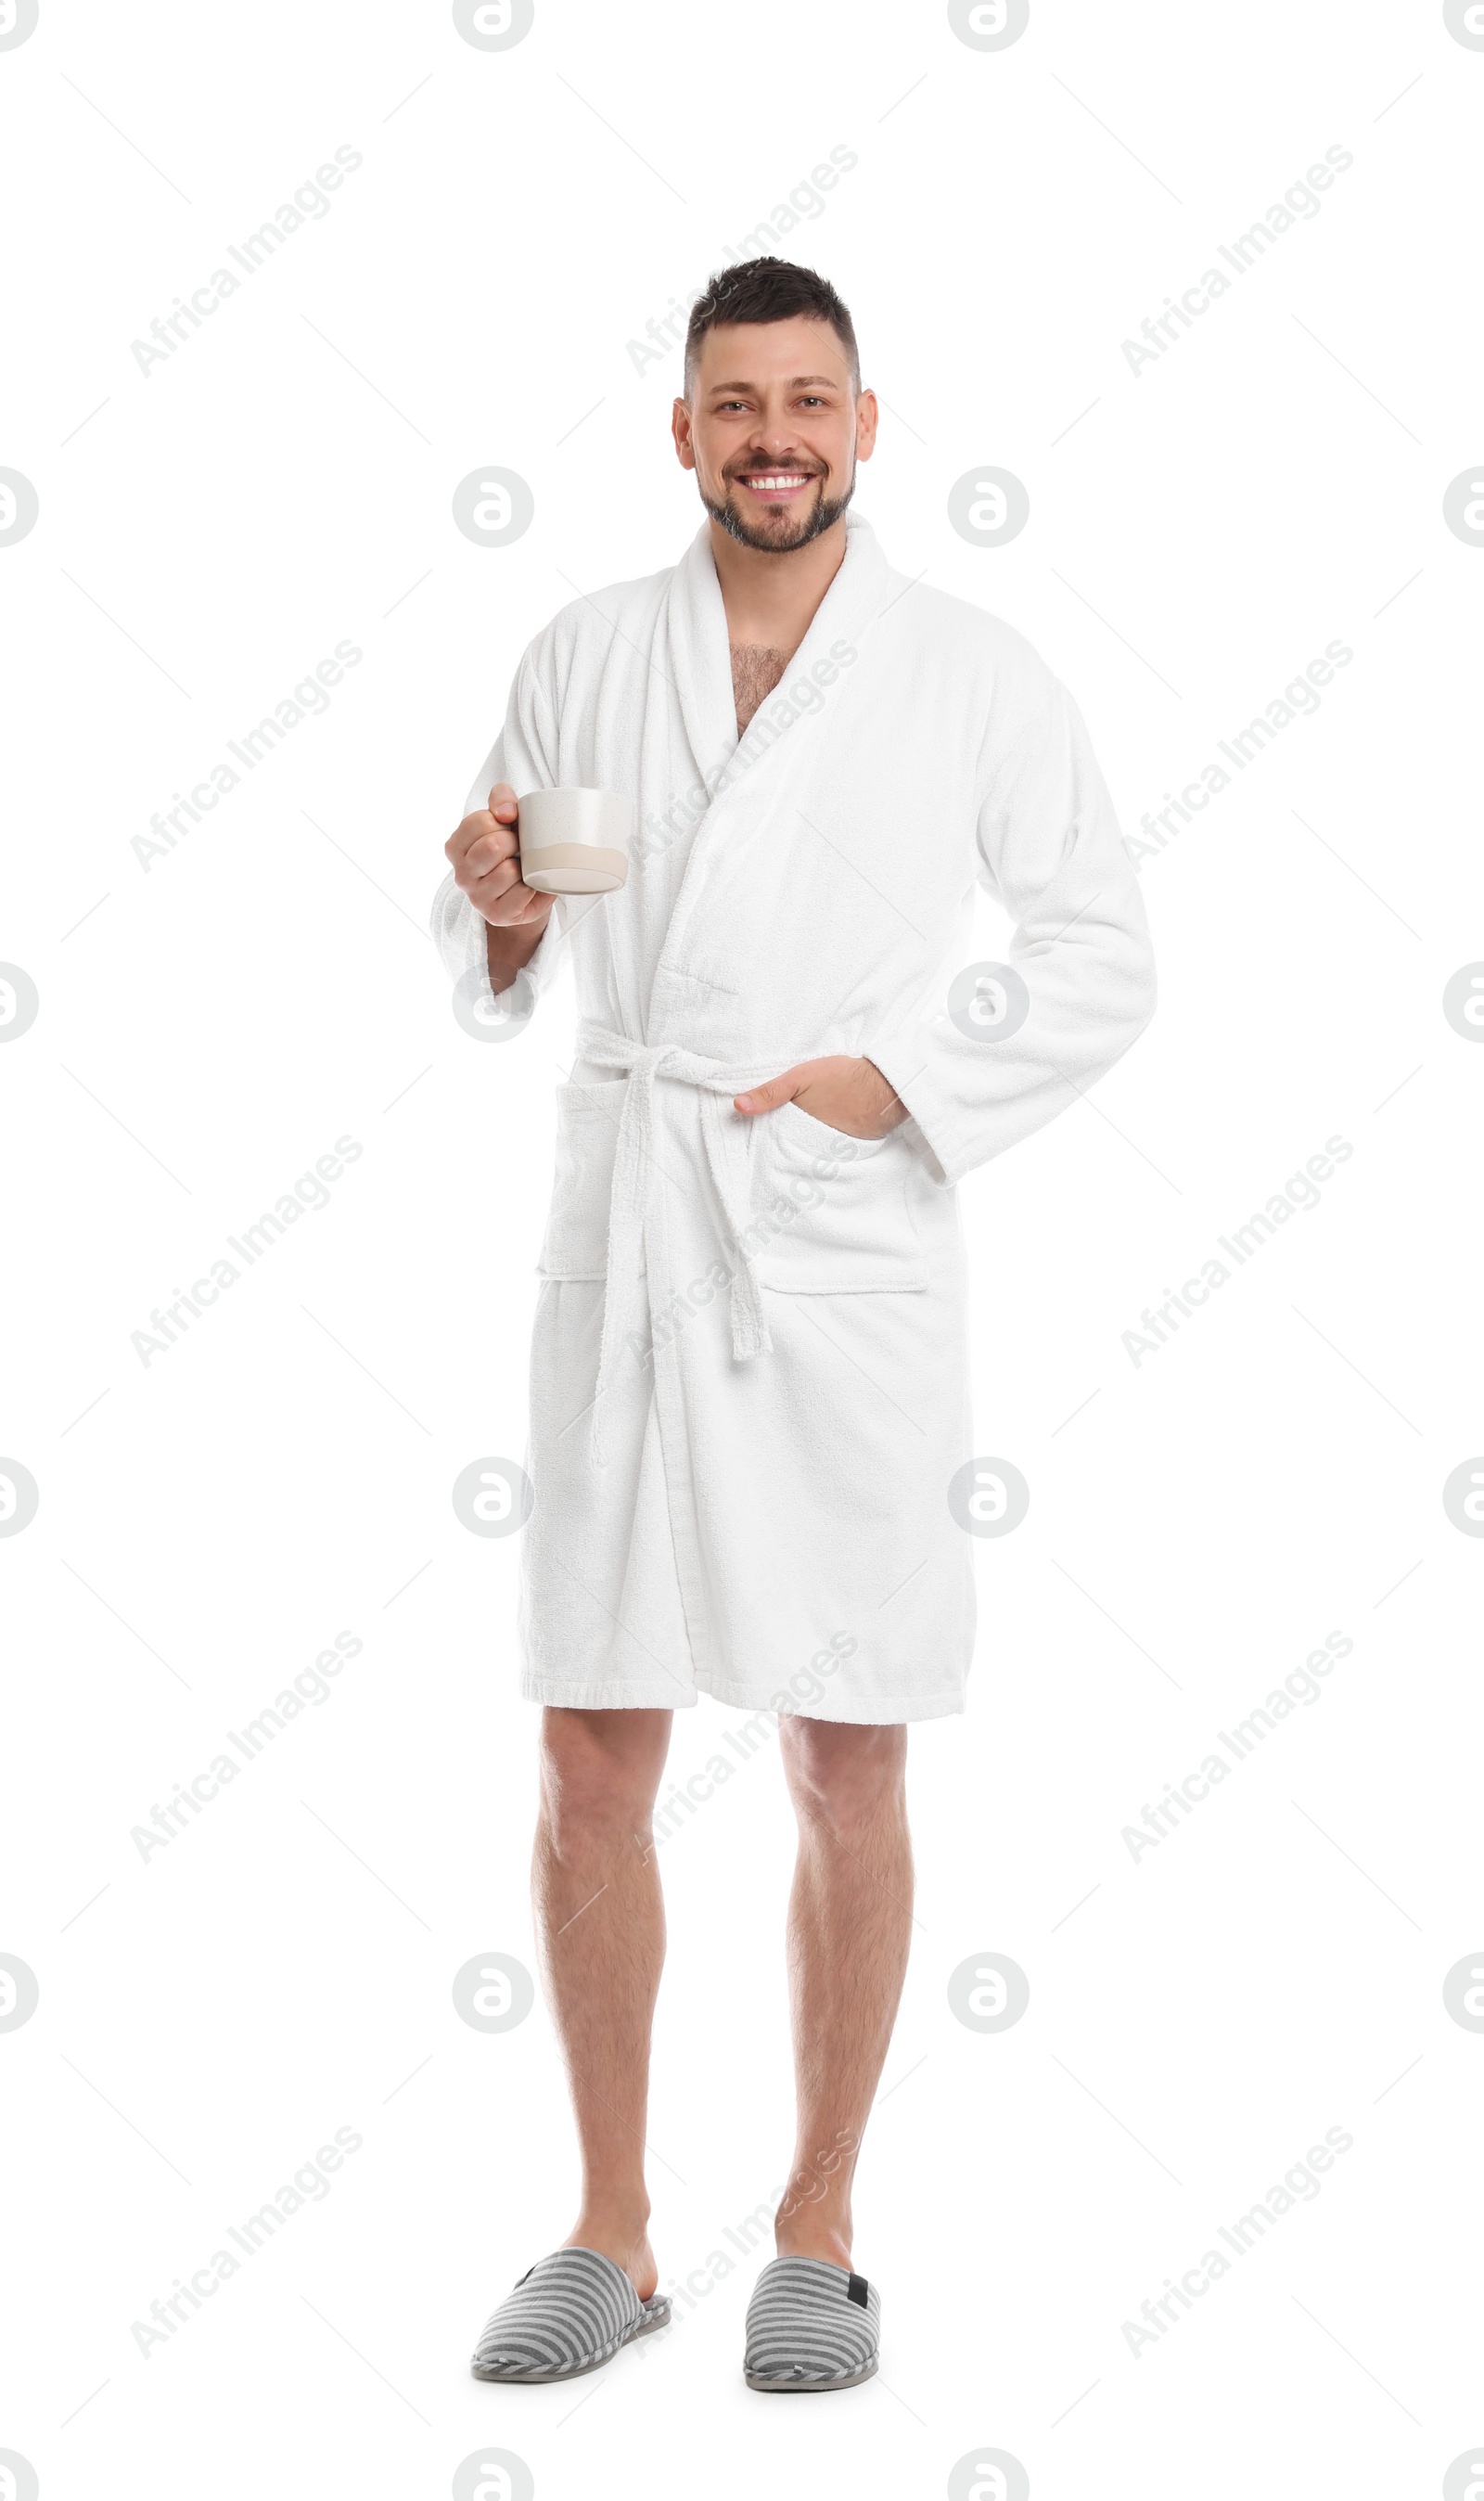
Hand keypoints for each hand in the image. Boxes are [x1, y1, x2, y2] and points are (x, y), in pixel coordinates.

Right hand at [445, 782, 553, 932]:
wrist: (526, 888)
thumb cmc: (513, 849)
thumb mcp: (505, 817)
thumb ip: (501, 798)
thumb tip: (506, 812)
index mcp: (455, 847)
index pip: (480, 821)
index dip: (502, 821)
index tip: (508, 829)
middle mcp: (460, 874)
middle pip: (493, 845)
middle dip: (514, 842)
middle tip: (519, 848)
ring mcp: (476, 897)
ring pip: (507, 871)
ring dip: (524, 866)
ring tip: (523, 868)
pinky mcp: (496, 915)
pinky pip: (522, 893)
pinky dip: (532, 887)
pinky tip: (528, 885)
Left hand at [733, 1055, 906, 1139]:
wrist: (885, 1086)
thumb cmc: (841, 1078)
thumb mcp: (799, 1078)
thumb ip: (770, 1092)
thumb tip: (738, 1106)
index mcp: (796, 1131)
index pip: (771, 1143)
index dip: (762, 1141)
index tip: (754, 1142)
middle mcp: (813, 1148)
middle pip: (788, 1152)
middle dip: (779, 1151)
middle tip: (770, 1151)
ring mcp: (832, 1152)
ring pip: (807, 1156)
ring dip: (799, 1153)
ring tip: (790, 1149)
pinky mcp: (848, 1152)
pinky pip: (827, 1156)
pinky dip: (820, 1152)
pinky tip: (817, 1145)